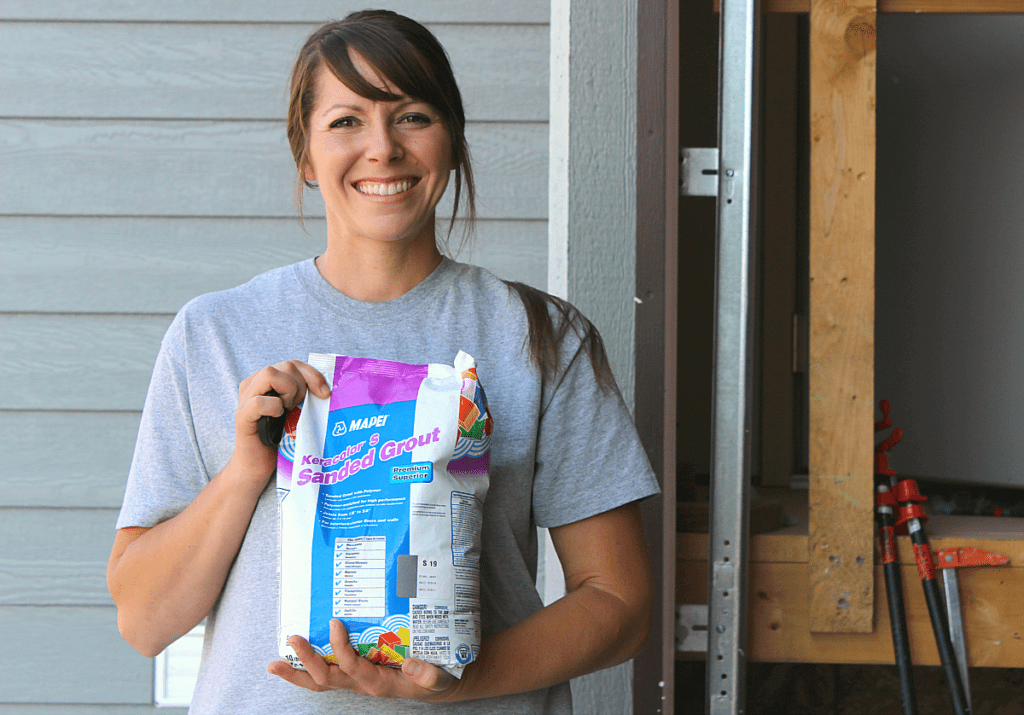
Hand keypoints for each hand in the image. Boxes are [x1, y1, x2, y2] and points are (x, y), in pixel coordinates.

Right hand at [231, 360, 330, 485]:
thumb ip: (305, 396)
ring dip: (288, 392)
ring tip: (287, 410)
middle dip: (302, 385)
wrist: (257, 466)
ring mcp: (246, 398)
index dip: (313, 375)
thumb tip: (329, 390)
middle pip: (286, 365)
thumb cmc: (280, 439)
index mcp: (267, 380)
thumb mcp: (296, 412)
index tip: (325, 394)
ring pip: (270, 374)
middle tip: (299, 406)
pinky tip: (277, 417)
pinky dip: (273, 407)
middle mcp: (254, 384)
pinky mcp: (242, 416)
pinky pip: (259, 402)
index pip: (294, 364)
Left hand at [267, 619, 458, 700]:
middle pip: (326, 679)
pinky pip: (327, 674)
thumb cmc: (436, 678)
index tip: (335, 623)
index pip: (352, 667)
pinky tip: (294, 657)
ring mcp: (355, 680)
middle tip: (291, 640)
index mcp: (379, 683)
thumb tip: (409, 663)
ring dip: (297, 672)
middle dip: (305, 662)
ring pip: (320, 681)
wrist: (436, 684)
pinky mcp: (354, 673)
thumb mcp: (438, 677)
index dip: (340, 648)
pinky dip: (307, 667)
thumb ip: (427, 673)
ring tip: (274, 663)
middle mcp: (362, 683)